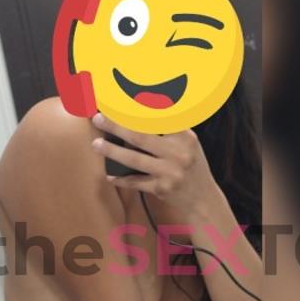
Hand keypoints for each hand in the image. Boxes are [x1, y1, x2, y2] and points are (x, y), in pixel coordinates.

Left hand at [91, 113, 219, 215]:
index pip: (157, 118)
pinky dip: (122, 179)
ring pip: (134, 159)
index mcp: (185, 136)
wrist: (203, 198)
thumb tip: (144, 107)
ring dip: (112, 151)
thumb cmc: (191, 165)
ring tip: (96, 144)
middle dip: (116, 126)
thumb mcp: (188, 142)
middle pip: (140, 136)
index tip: (117, 102)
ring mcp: (170, 172)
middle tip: (98, 119)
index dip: (136, 109)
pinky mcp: (162, 189)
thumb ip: (170, 128)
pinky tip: (110, 175)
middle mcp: (178, 153)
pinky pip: (136, 182)